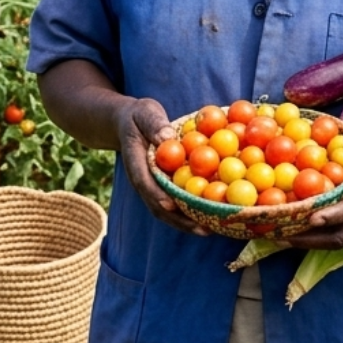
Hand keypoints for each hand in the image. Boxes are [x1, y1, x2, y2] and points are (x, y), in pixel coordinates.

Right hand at [116, 97, 208, 236]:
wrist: (129, 125)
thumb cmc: (139, 117)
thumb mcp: (144, 113)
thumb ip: (154, 124)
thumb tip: (167, 138)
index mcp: (136, 163)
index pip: (144, 183)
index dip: (157, 196)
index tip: (172, 206)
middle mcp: (144, 181)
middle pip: (158, 206)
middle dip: (179, 220)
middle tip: (203, 229)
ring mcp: (153, 187)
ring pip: (168, 211)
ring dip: (188, 223)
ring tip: (212, 230)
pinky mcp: (164, 188)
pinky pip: (177, 202)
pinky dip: (192, 211)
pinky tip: (212, 215)